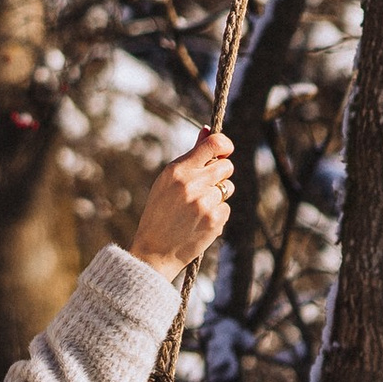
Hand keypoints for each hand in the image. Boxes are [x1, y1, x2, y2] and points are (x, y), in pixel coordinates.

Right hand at [128, 128, 234, 272]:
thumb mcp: (167, 181)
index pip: (214, 144)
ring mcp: (204, 203)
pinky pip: (226, 207)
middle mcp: (192, 184)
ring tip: (199, 206)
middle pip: (226, 166)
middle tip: (206, 185)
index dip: (225, 144)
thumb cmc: (160, 211)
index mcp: (177, 170)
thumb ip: (191, 156)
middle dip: (220, 173)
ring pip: (228, 188)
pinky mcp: (214, 220)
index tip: (225, 149)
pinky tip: (200, 220)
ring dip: (219, 194)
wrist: (155, 250)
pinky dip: (217, 213)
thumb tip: (208, 130)